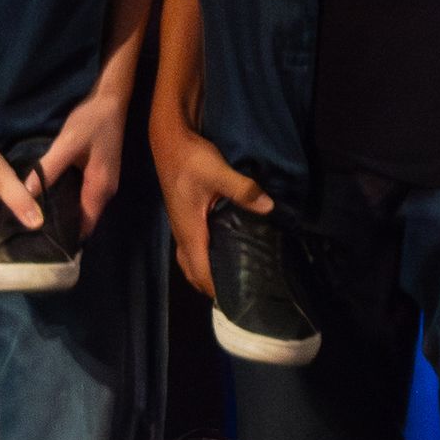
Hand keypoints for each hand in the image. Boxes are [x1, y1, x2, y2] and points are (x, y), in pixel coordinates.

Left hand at [32, 87, 127, 240]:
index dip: (67, 238)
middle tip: (34, 233)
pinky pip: (84, 195)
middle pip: (85, 220)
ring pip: (84, 207)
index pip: (85, 226)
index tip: (44, 246)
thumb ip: (48, 168)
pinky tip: (52, 197)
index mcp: (99, 188)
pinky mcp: (99, 173)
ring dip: (66, 214)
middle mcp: (105, 191)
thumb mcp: (67, 143)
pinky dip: (70, 200)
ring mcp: (104, 182)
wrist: (111, 100)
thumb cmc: (91, 122)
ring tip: (38, 219)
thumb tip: (27, 193)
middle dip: (64, 228)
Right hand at [148, 109, 271, 297]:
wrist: (169, 138)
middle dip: (210, 286)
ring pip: (189, 259)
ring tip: (231, 274)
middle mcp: (181, 233)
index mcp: (189, 231)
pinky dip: (203, 256)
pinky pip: (191, 246)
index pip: (200, 272)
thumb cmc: (190, 159)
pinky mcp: (183, 214)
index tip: (237, 301)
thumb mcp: (218, 173)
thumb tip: (270, 207)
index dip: (216, 289)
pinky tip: (222, 247)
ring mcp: (180, 224)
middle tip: (238, 290)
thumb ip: (244, 191)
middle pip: (192, 271)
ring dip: (205, 271)